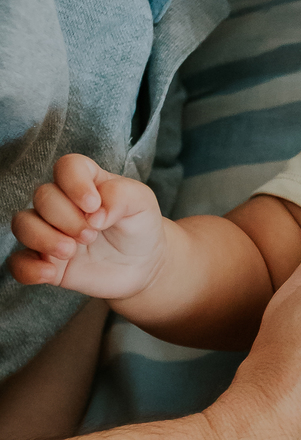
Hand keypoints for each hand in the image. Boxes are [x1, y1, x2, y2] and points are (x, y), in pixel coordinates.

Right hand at [9, 155, 166, 298]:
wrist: (143, 265)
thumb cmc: (139, 225)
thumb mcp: (142, 203)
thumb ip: (121, 195)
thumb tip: (95, 213)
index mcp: (86, 181)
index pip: (66, 167)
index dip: (75, 183)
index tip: (94, 205)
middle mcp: (62, 203)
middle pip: (43, 196)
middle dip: (66, 217)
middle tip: (91, 234)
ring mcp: (50, 232)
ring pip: (22, 224)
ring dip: (42, 238)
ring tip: (70, 251)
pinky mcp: (45, 261)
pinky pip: (19, 263)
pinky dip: (28, 268)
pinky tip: (50, 272)